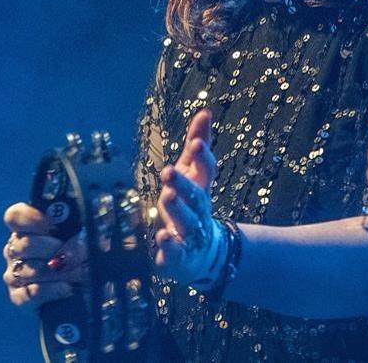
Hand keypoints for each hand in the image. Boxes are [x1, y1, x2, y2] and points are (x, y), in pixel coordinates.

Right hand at [2, 202, 88, 306]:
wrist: (81, 293)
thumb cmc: (81, 257)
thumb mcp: (84, 239)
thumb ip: (85, 232)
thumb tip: (98, 238)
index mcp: (27, 228)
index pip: (15, 216)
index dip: (30, 218)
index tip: (51, 225)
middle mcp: (15, 249)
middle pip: (26, 244)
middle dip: (57, 249)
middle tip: (82, 253)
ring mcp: (14, 274)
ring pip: (31, 270)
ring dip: (61, 272)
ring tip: (83, 272)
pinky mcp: (18, 297)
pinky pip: (30, 294)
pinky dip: (52, 290)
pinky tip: (68, 288)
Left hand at [153, 109, 222, 284]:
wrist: (204, 254)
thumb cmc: (193, 204)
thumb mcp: (193, 173)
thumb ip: (198, 143)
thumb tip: (205, 112)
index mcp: (201, 188)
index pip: (205, 171)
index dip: (202, 157)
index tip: (195, 143)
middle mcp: (200, 211)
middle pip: (196, 197)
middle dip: (183, 184)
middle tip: (168, 171)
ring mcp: (192, 234)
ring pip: (187, 223)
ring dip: (178, 210)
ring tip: (166, 196)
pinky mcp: (179, 256)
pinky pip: (176, 252)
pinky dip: (170, 246)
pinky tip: (162, 238)